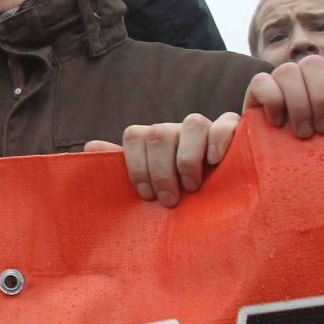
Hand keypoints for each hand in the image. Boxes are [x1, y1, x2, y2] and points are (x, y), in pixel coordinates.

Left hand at [85, 112, 239, 206]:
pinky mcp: (234, 130)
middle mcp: (175, 129)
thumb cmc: (176, 195)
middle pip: (159, 132)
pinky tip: (215, 162)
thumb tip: (89, 146)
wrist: (219, 198)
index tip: (146, 195)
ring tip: (192, 187)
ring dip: (188, 159)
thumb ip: (121, 167)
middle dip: (161, 170)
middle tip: (169, 200)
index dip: (136, 166)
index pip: (134, 135)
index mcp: (151, 139)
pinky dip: (219, 141)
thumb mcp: (149, 186)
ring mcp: (204, 128)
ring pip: (192, 123)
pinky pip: (226, 123)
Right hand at [243, 35, 323, 136]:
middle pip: (314, 63)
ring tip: (305, 132)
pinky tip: (279, 122)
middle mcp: (307, 72)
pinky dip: (273, 101)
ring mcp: (281, 81)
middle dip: (323, 100)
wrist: (307, 171)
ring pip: (287, 71)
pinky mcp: (256, 93)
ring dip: (299, 105)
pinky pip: (261, 82)